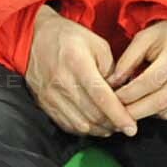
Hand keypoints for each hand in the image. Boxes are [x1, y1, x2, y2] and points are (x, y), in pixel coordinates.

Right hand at [26, 5, 133, 137]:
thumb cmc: (69, 38)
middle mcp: (62, 82)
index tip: (131, 128)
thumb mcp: (97, 44)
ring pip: (80, 124)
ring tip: (111, 126)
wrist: (35, 38)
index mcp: (78, 63)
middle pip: (92, 114)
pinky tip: (94, 125)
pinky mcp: (44, 104)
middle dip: (113, 124)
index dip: (118, 115)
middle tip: (125, 125)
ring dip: (99, 129)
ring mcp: (51, 96)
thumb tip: (120, 94)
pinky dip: (84, 129)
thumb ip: (112, 70)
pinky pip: (67, 125)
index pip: (101, 97)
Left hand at [110, 19, 166, 121]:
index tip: (113, 97)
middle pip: (160, 101)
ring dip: (142, 113)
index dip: (130, 92)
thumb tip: (112, 83)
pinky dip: (153, 113)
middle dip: (134, 110)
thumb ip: (127, 60)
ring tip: (126, 108)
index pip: (152, 80)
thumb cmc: (165, 37)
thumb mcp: (143, 39)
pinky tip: (143, 105)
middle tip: (116, 112)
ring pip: (165, 110)